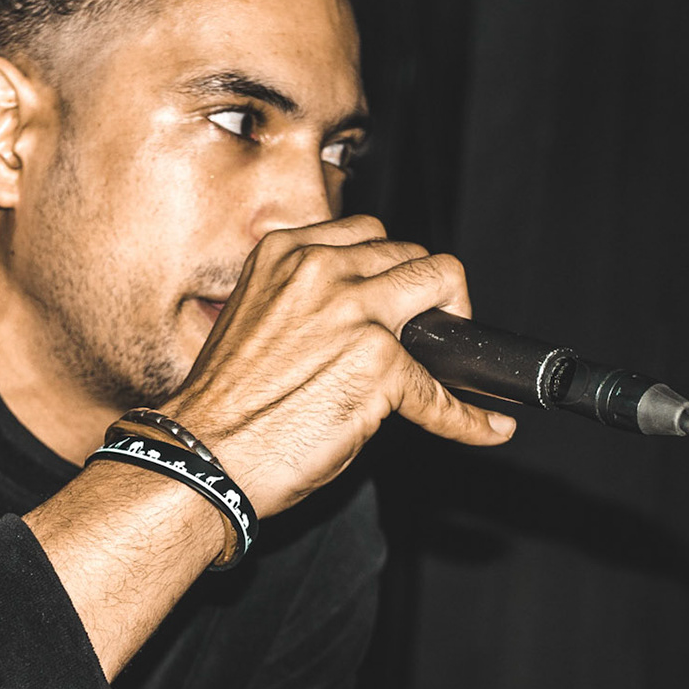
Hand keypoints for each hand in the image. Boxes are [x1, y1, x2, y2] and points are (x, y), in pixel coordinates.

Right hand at [163, 216, 514, 517]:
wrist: (203, 455)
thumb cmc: (221, 405)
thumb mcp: (251, 317)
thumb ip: (303, 300)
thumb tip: (358, 317)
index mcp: (285, 252)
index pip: (365, 233)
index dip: (389, 269)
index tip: (395, 298)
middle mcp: (321, 269)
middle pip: (411, 253)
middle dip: (427, 292)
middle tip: (428, 334)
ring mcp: (355, 312)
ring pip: (444, 283)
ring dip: (456, 324)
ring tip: (453, 361)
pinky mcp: (380, 364)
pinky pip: (443, 390)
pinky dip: (469, 416)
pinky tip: (485, 426)